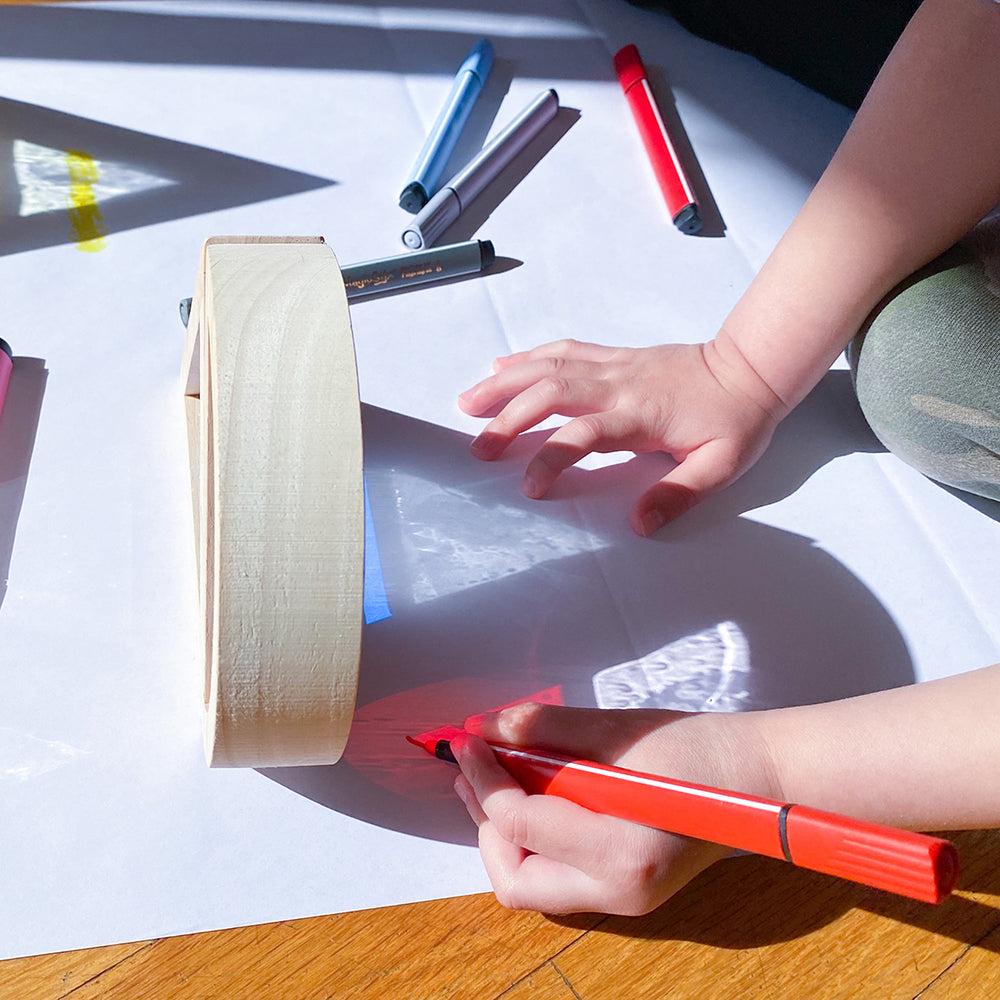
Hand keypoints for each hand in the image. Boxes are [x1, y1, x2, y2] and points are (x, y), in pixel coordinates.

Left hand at [451, 702, 779, 914]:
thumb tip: (485, 727)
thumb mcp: (619, 730)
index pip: (520, 823)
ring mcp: (625, 900)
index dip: (483, 778)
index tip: (464, 740)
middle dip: (485, 821)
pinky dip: (533, 840)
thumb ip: (546, 730)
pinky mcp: (626, 891)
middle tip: (473, 769)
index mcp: (622, 851)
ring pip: (531, 885)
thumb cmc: (700, 749)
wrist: (761, 778)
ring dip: (503, 834)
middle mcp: (619, 892)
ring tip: (493, 781)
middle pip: (515, 878)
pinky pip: (558, 877)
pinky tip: (531, 797)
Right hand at [457, 338, 784, 534]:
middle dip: (508, 418)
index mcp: (640, 416)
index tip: (529, 486)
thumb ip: (678, 495)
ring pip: (548, 367)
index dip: (551, 457)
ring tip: (467, 402)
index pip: (584, 434)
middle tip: (477, 447)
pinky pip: (564, 350)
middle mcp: (618, 385)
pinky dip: (529, 357)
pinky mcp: (614, 355)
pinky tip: (502, 366)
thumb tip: (640, 525)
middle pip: (551, 393)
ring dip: (505, 383)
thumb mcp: (721, 466)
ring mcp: (613, 365)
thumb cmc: (736, 421)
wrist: (751, 367)